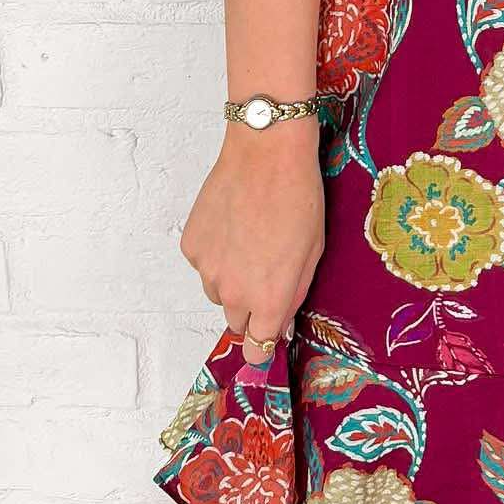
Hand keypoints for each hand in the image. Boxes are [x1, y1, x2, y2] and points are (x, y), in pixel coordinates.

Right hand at [179, 123, 324, 364]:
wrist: (266, 153)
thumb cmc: (297, 198)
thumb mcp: (312, 252)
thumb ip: (293, 295)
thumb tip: (279, 323)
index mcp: (267, 299)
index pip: (257, 351)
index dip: (262, 348)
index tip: (266, 343)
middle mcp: (232, 292)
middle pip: (237, 321)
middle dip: (252, 306)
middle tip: (267, 271)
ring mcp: (207, 269)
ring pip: (217, 291)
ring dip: (232, 278)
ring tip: (251, 240)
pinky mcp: (191, 246)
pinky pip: (204, 263)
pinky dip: (216, 252)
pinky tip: (233, 223)